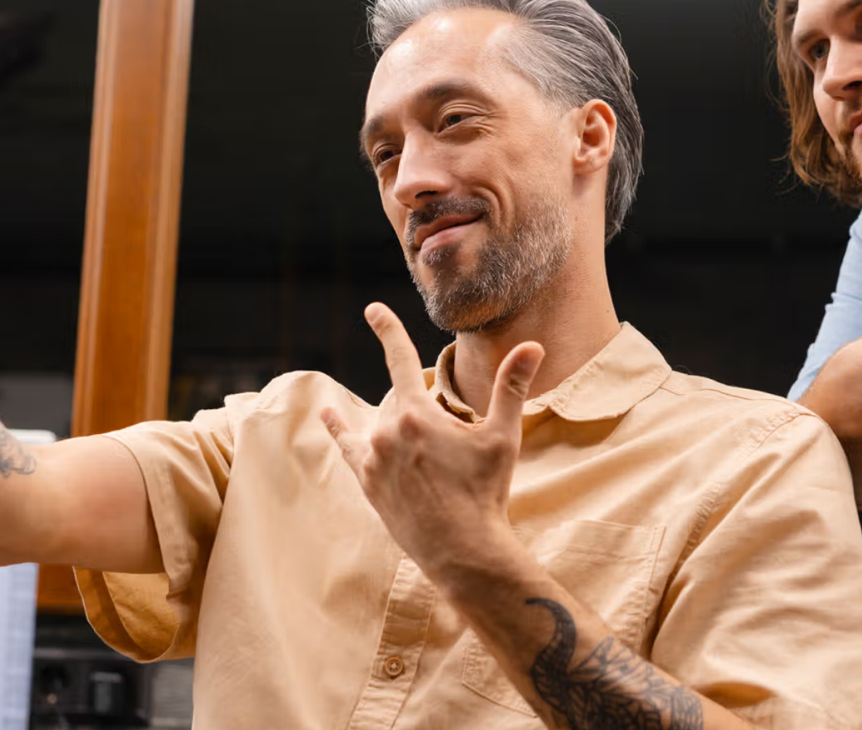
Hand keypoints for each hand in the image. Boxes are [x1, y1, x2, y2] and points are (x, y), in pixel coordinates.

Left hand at [322, 303, 545, 586]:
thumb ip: (511, 388)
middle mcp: (386, 432)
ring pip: (382, 422)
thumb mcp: (502, 438)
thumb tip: (532, 346)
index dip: (387, 330)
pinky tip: (328, 414)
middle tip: (451, 440)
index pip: (399, 359)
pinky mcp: (367, 483)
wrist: (462, 552)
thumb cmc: (485, 493)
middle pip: (399, 399)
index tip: (372, 309)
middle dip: (422, 406)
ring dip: (401, 423)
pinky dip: (339, 428)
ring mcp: (372, 459)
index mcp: (416, 414)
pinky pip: (348, 447)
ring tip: (422, 440)